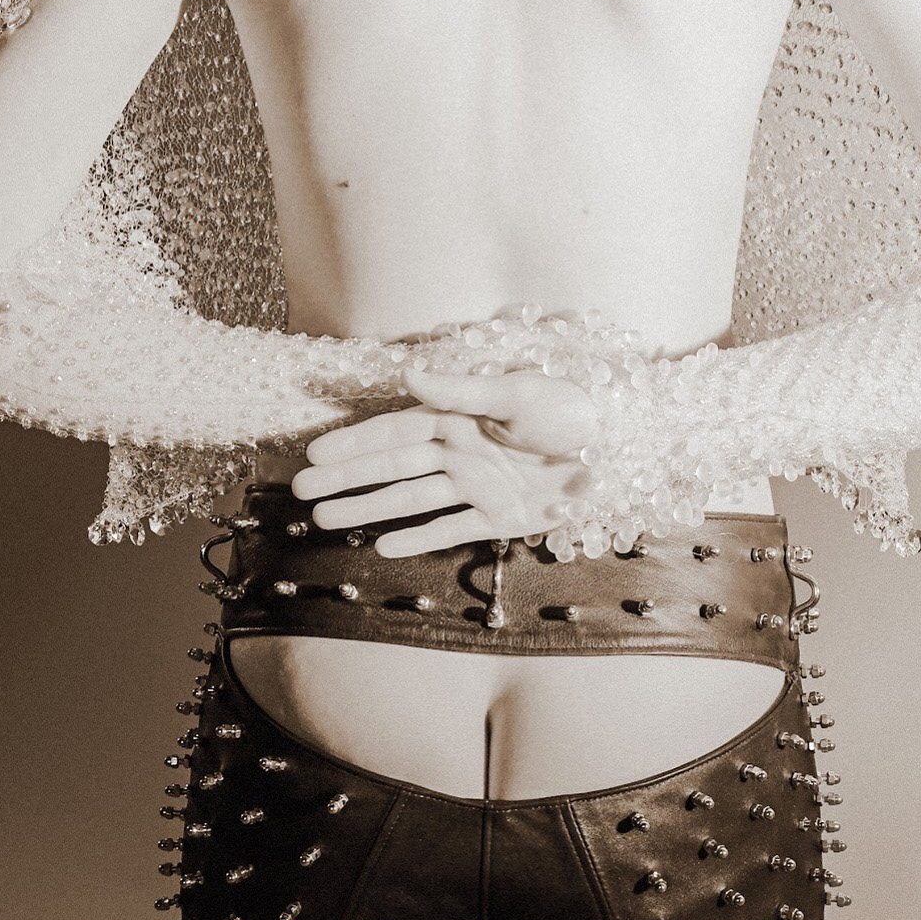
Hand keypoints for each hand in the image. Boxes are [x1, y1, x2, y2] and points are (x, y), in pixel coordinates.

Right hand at [291, 362, 600, 554]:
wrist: (619, 447)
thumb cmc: (568, 409)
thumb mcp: (515, 394)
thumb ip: (460, 389)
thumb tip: (409, 372)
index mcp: (458, 416)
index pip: (393, 431)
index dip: (354, 441)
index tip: (315, 452)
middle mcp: (459, 451)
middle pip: (391, 468)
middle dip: (347, 478)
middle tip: (301, 492)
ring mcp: (476, 486)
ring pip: (409, 500)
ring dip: (368, 509)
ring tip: (325, 520)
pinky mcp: (497, 517)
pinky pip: (447, 529)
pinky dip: (416, 539)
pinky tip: (381, 546)